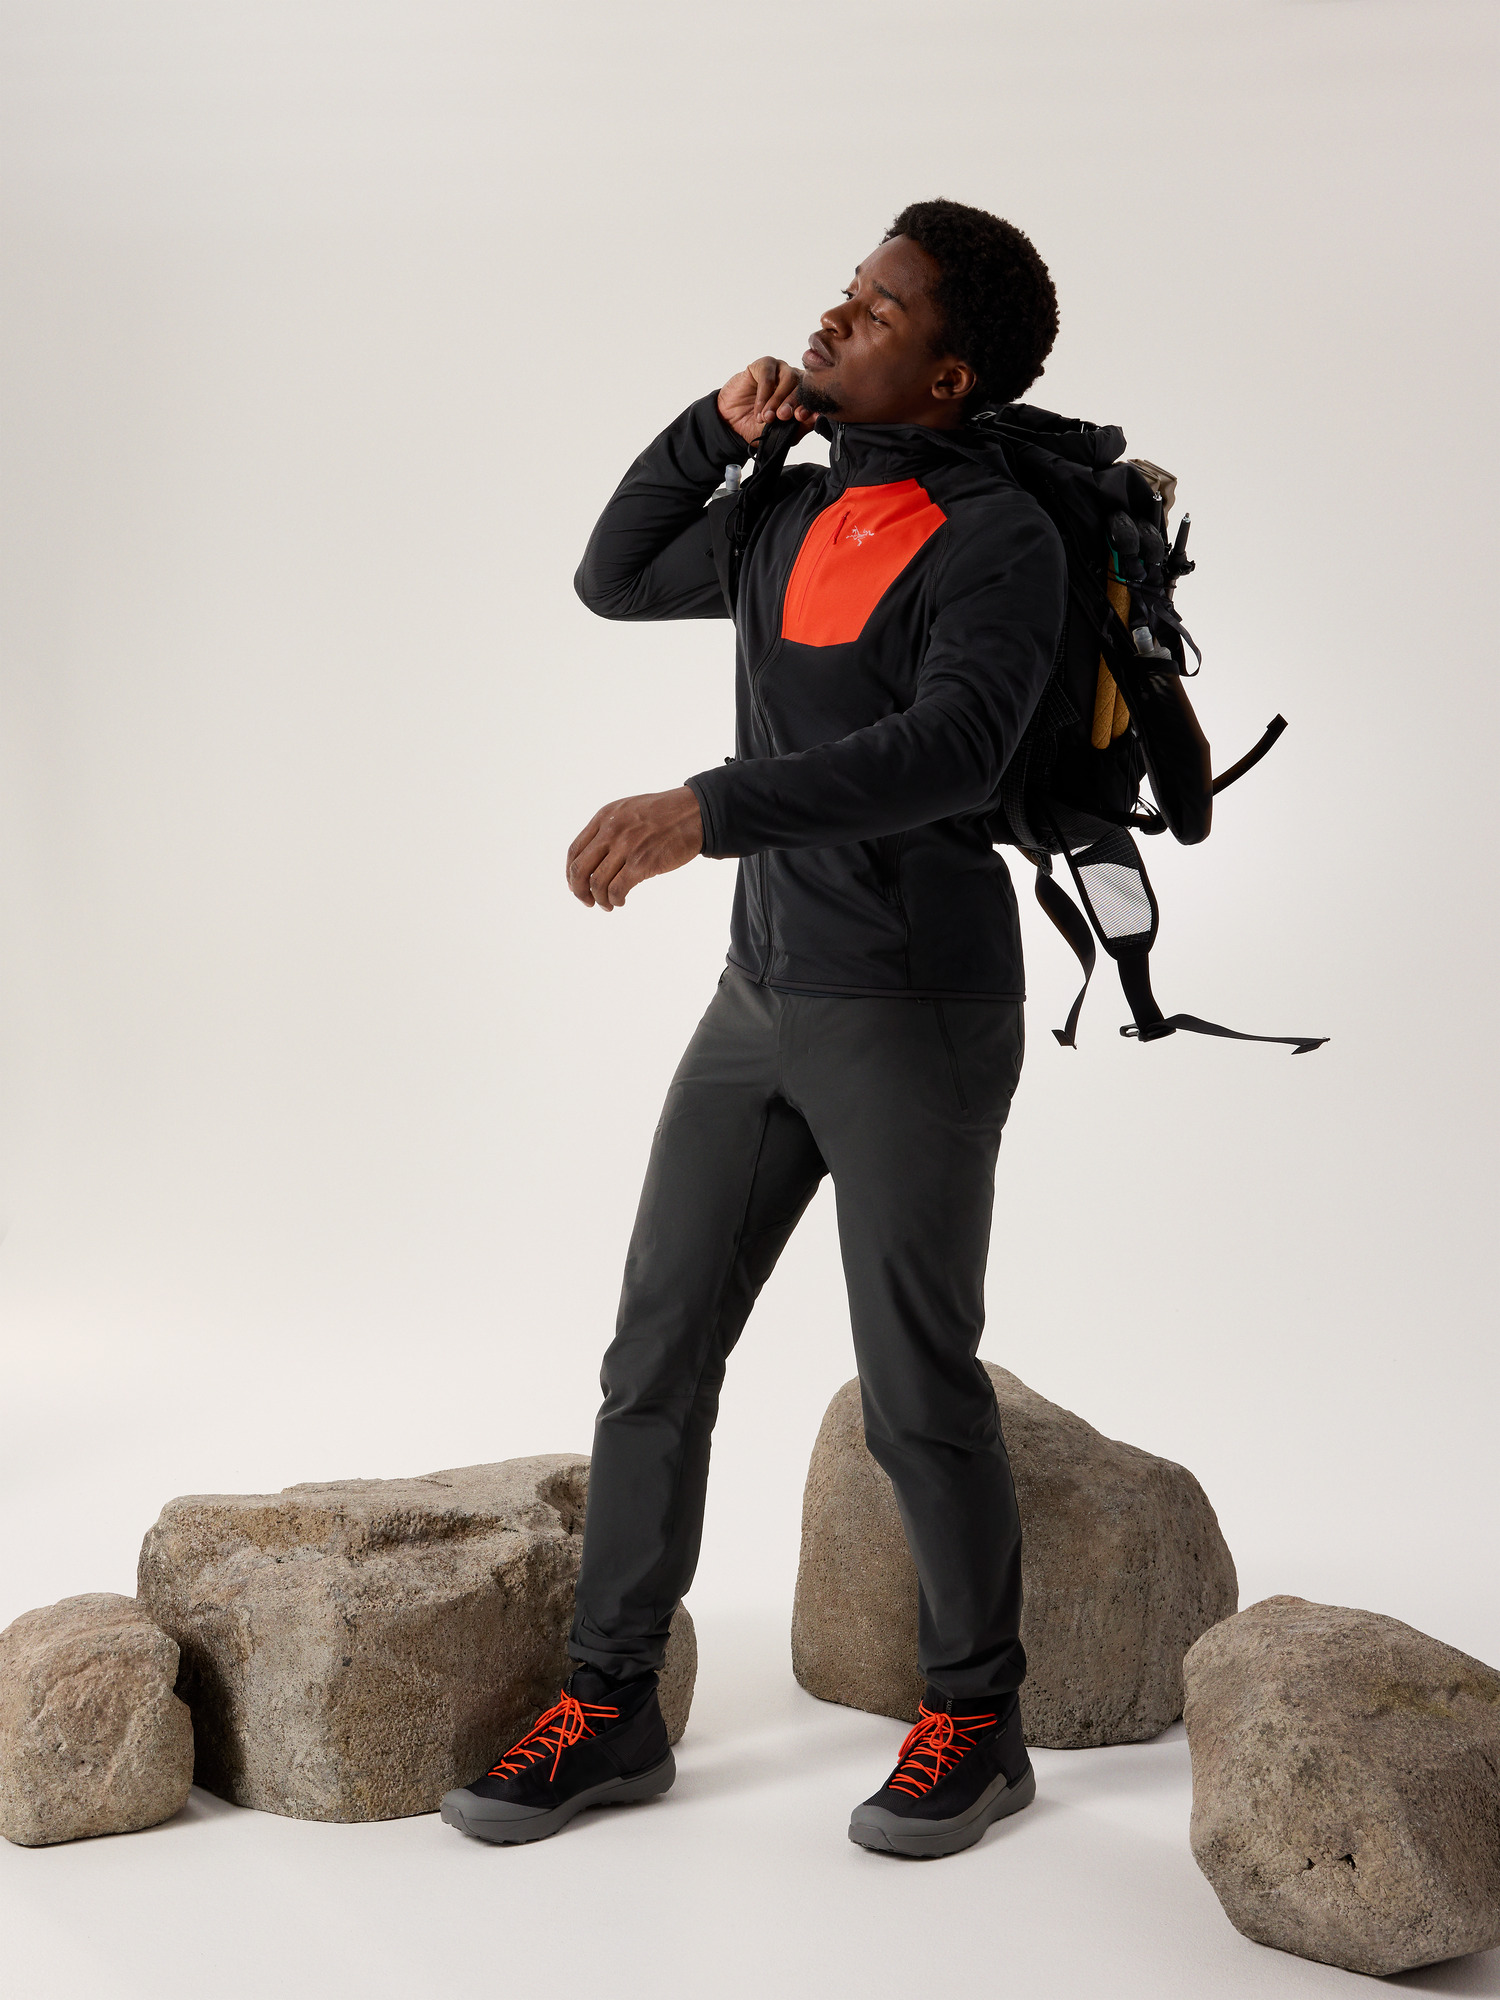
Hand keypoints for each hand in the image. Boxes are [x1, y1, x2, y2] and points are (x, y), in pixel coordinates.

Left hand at [566, 787, 703, 910]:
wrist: (693, 813)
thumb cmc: (665, 814)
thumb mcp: (628, 811)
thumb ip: (609, 828)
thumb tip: (594, 857)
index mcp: (604, 818)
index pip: (574, 851)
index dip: (570, 873)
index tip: (576, 885)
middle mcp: (611, 832)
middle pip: (579, 870)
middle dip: (578, 891)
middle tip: (587, 901)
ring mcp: (626, 847)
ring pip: (597, 883)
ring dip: (599, 900)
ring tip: (608, 904)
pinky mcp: (642, 863)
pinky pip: (617, 889)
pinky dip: (615, 900)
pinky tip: (620, 901)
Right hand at [718, 357, 816, 446]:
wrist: (733, 425)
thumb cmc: (759, 427)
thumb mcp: (782, 433)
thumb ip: (800, 426)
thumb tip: (818, 417)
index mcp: (804, 395)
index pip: (813, 397)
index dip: (809, 406)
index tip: (800, 417)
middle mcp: (796, 380)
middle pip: (803, 385)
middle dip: (793, 402)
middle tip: (783, 416)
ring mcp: (781, 370)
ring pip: (789, 378)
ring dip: (778, 399)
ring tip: (768, 417)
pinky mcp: (764, 365)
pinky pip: (768, 376)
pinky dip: (764, 395)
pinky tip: (759, 411)